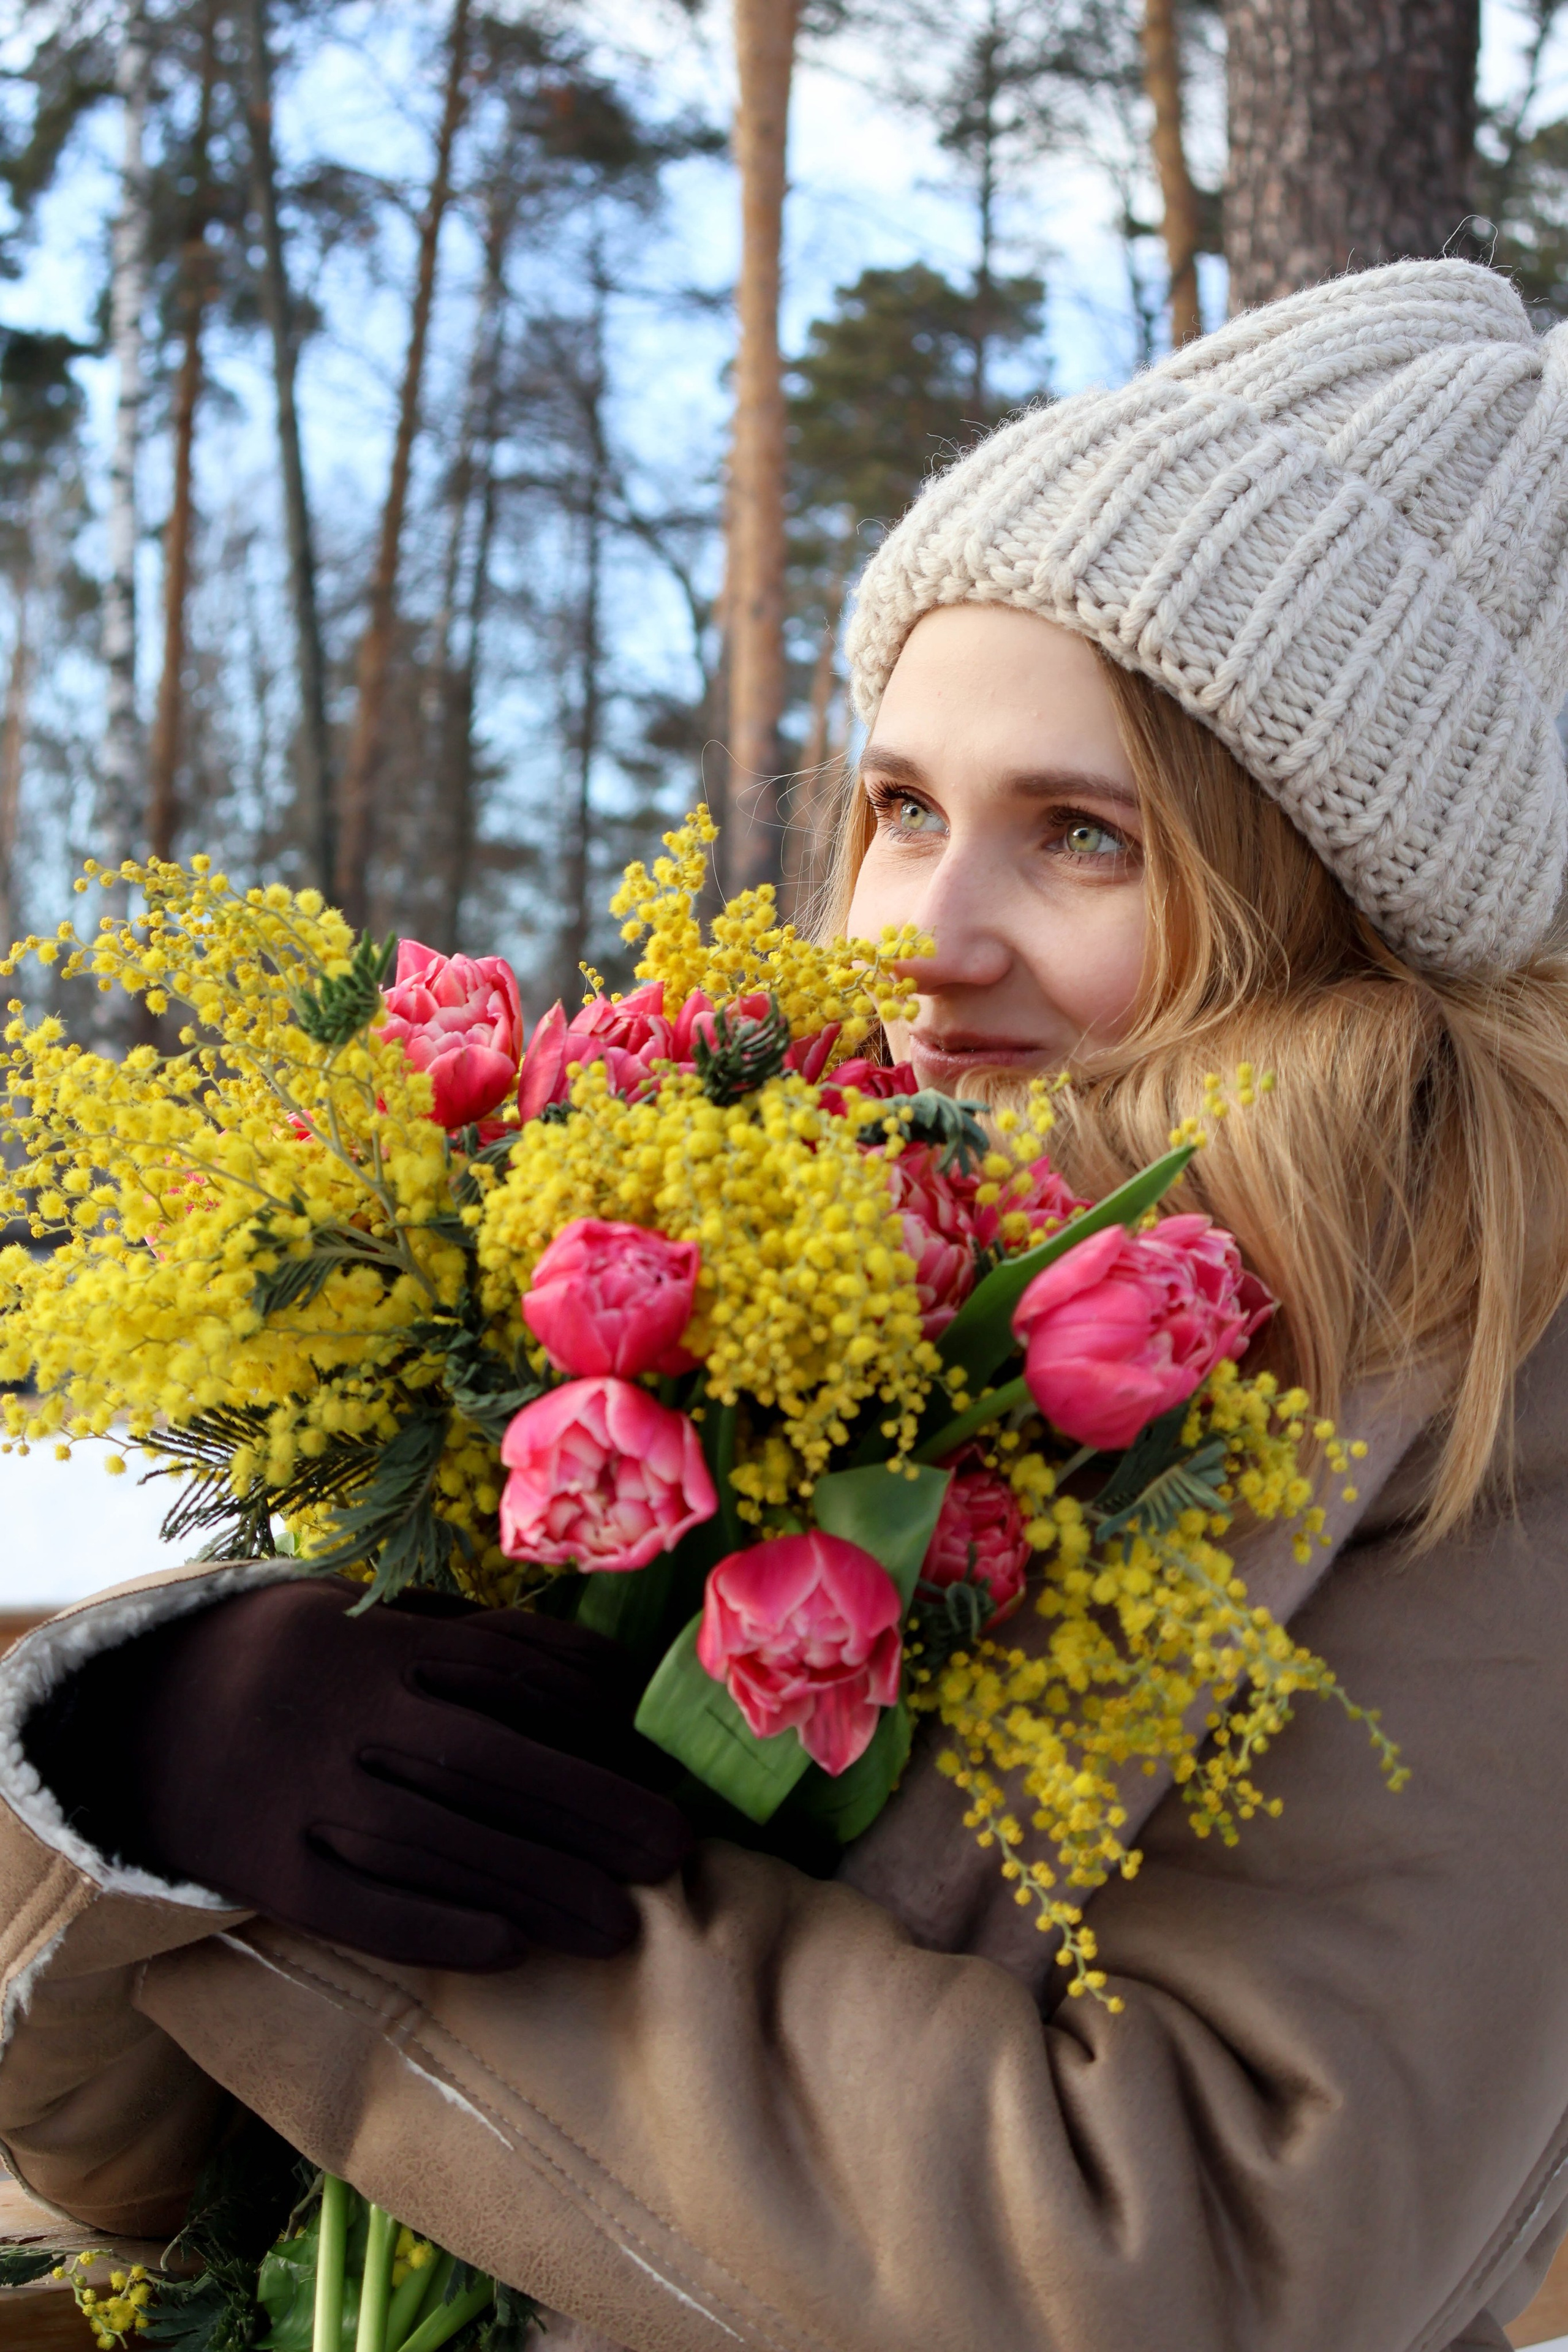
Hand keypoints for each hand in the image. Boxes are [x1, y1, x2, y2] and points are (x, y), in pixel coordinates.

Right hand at [29, 1576, 690, 1969]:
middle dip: (586, 1806)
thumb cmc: (300, 1661)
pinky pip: (354, 1906)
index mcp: (376, 1640)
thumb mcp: (370, 1616)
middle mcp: (341, 1712)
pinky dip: (432, 1928)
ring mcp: (298, 1791)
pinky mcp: (266, 1867)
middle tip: (675, 1850)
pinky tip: (509, 1951)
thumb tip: (604, 1679)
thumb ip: (474, 1638)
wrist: (140, 1715)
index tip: (661, 1762)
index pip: (501, 1672)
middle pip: (480, 1761)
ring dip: (533, 1884)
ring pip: (429, 1842)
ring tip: (621, 1927)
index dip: (587, 1716)